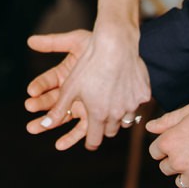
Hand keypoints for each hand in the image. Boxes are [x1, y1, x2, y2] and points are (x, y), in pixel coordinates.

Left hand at [25, 25, 149, 150]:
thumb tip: (44, 125)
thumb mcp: (69, 87)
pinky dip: (131, 102)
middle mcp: (117, 114)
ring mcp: (132, 105)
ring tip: (112, 108)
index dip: (91, 143)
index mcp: (98, 114)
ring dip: (118, 117)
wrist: (116, 45)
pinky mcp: (144, 95)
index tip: (89, 143)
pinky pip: (137, 104)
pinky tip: (126, 91)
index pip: (95, 140)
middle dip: (103, 128)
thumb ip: (59, 109)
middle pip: (110, 131)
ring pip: (125, 120)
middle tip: (99, 121)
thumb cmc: (89, 65)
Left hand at [148, 102, 188, 187]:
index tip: (176, 143)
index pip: (155, 152)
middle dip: (174, 161)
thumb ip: (166, 121)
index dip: (165, 147)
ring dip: (188, 174)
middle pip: (166, 169)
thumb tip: (149, 127)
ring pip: (181, 182)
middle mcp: (178, 161)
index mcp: (170, 142)